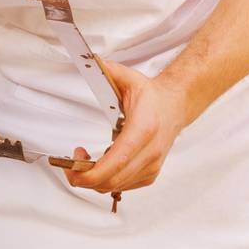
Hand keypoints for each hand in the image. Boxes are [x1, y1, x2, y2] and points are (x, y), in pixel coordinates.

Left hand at [64, 58, 194, 193]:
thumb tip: (90, 61)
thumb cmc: (153, 97)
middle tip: (73, 162)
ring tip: (86, 160)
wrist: (176, 106)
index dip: (89, 171)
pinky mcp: (150, 174)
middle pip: (110, 180)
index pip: (114, 163)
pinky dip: (107, 180)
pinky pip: (122, 186)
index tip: (72, 163)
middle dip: (83, 177)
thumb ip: (109, 71)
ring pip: (115, 186)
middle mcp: (150, 152)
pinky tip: (103, 164)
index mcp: (143, 129)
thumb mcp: (130, 79)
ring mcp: (152, 165)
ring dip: (94, 179)